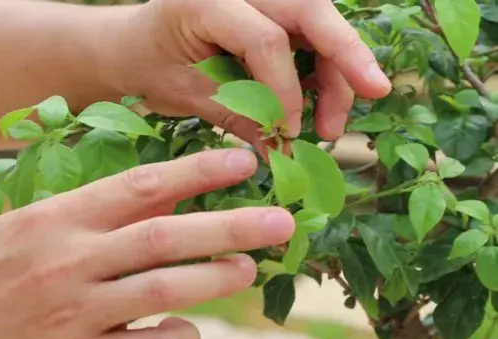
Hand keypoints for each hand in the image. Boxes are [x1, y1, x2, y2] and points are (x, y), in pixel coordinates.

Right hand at [0, 148, 293, 338]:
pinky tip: (190, 329)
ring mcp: (76, 316)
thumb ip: (101, 210)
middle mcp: (71, 264)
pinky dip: (179, 337)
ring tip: (248, 268)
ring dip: (214, 280)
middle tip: (279, 222)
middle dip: (229, 229)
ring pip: (163, 293)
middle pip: (165, 239)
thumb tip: (170, 191)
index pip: (141, 187)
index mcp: (59, 221)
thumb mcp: (36, 225)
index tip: (243, 163)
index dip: (198, 173)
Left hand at [118, 0, 391, 148]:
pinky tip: (321, 101)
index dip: (284, 91)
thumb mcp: (187, 93)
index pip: (265, 39)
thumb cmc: (150, 66)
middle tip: (377, 91)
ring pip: (317, 20)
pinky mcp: (268, 7)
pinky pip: (307, 31)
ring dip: (337, 69)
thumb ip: (238, 115)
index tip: (290, 135)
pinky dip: (321, 66)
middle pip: (309, 10)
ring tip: (332, 122)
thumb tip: (284, 150)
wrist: (134, 45)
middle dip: (347, 54)